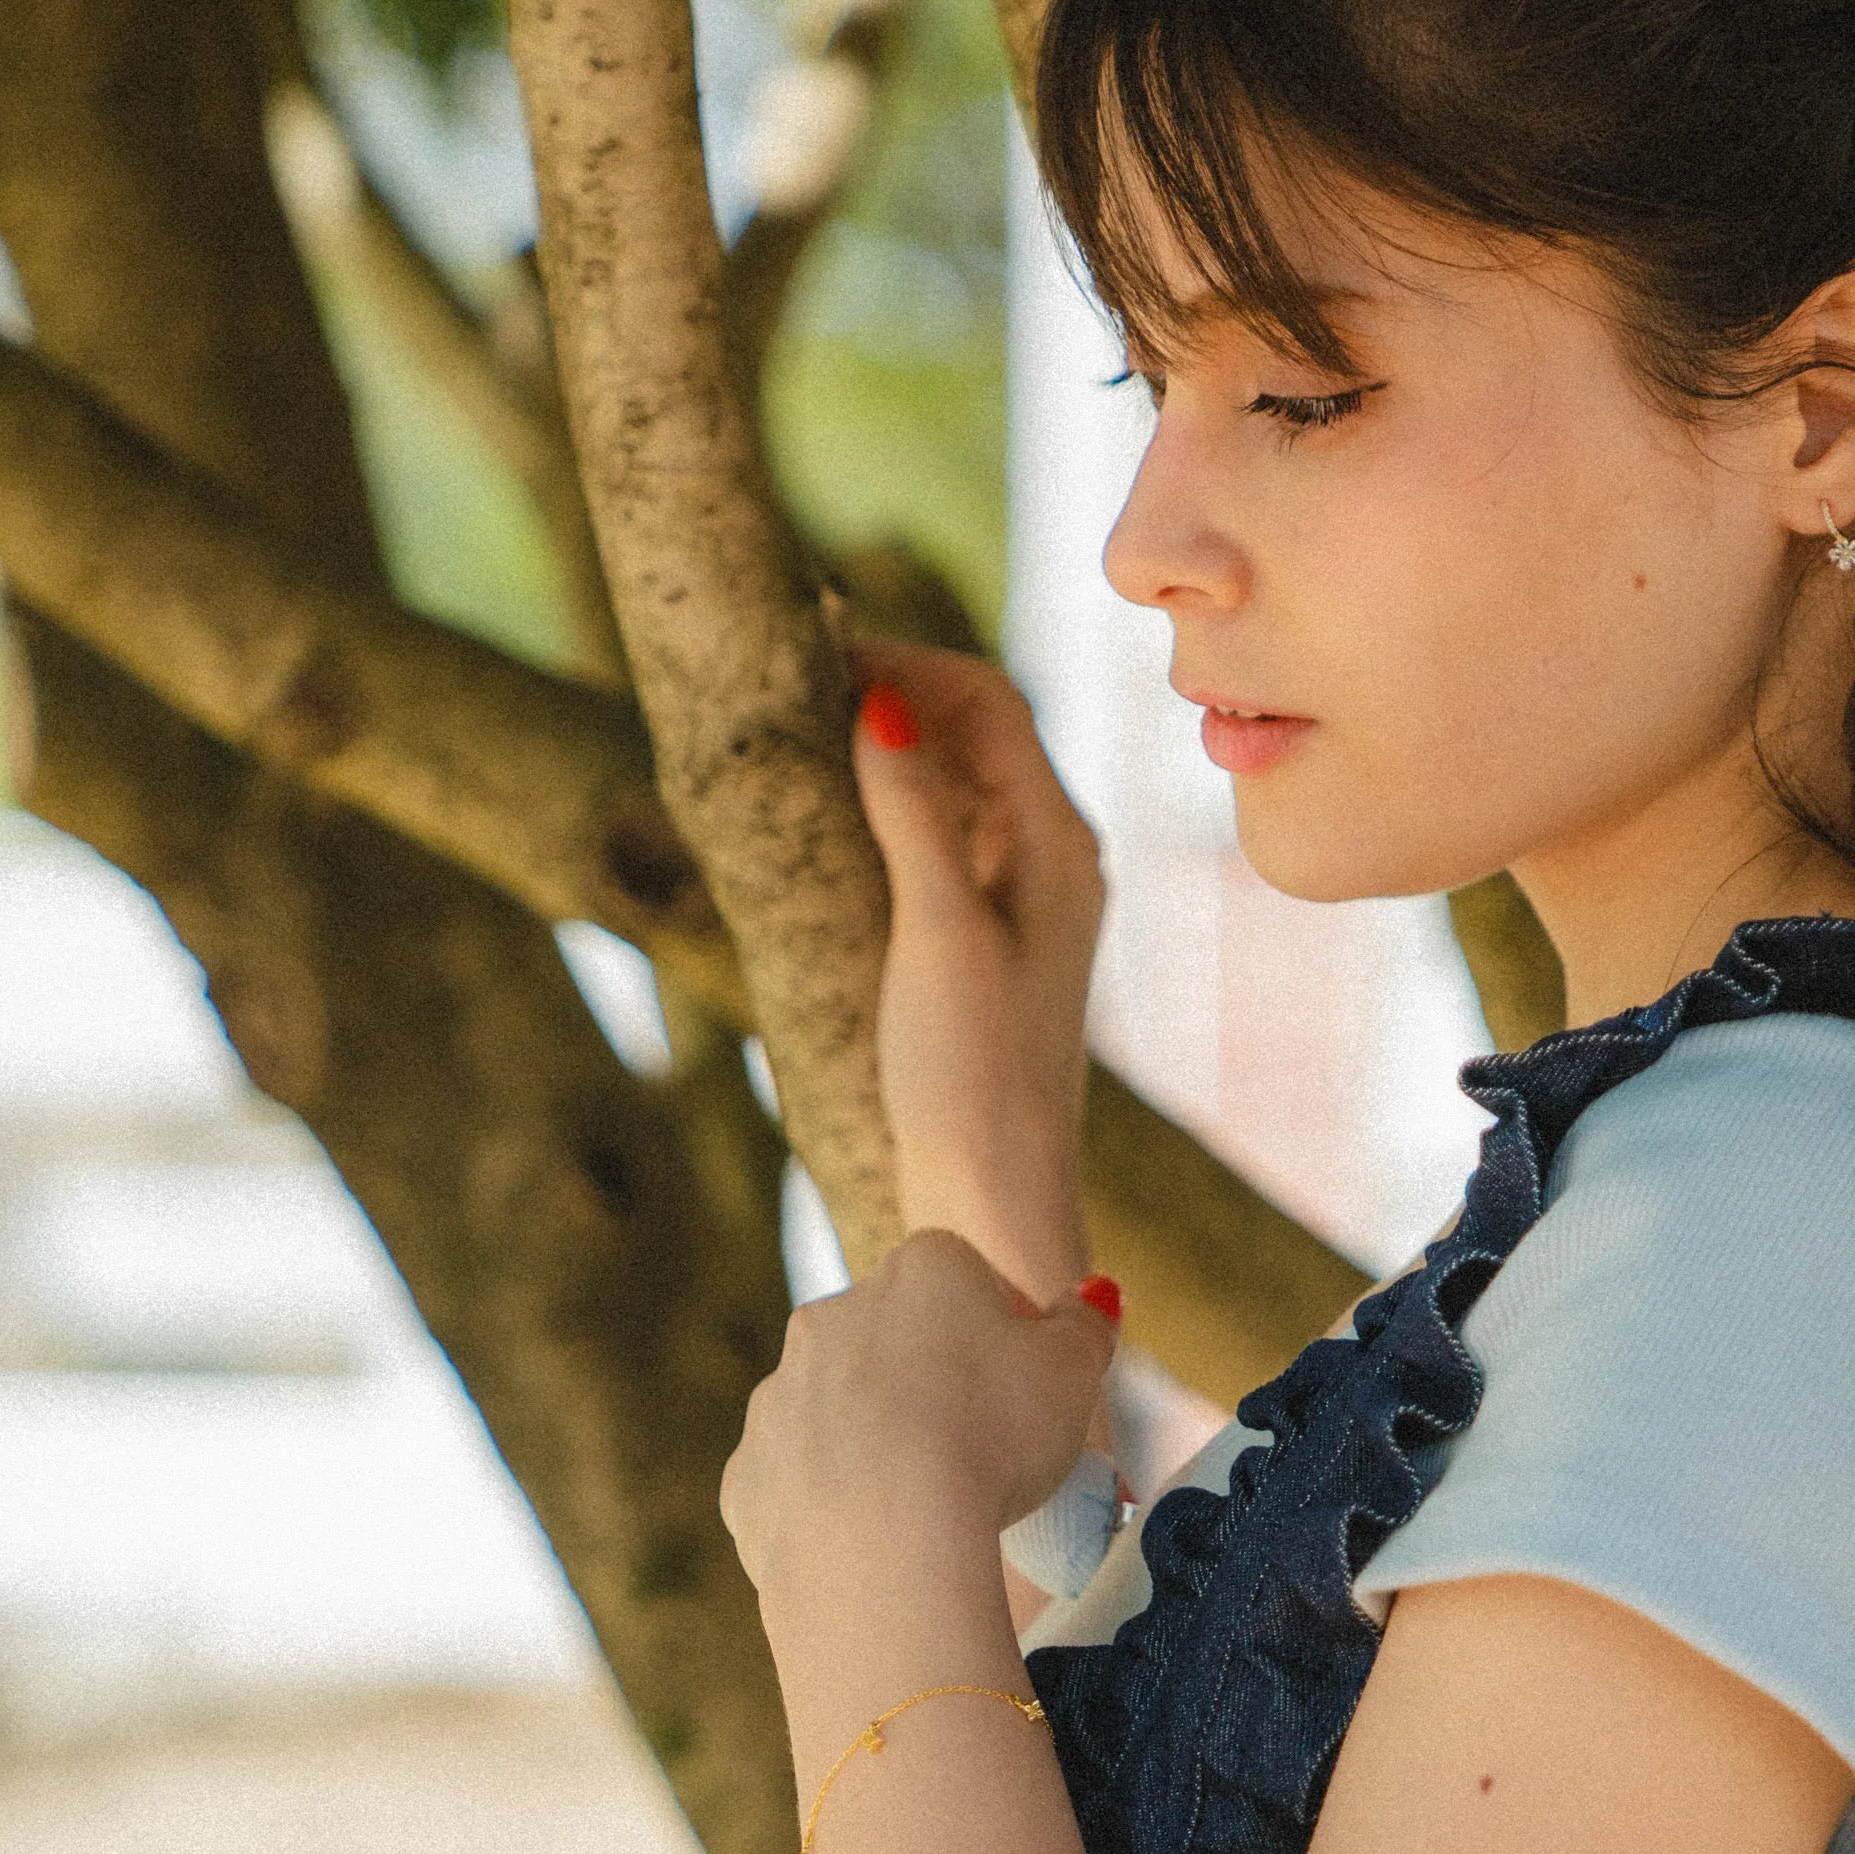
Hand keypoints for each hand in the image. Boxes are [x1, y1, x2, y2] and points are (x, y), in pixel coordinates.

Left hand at [720, 1228, 1115, 1619]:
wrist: (880, 1538)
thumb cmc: (990, 1438)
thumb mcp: (1077, 1372)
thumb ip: (1086, 1327)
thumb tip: (1093, 1299)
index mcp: (921, 1270)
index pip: (970, 1275)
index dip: (1009, 1331)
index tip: (1032, 1387)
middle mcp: (835, 1314)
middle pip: (900, 1340)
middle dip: (939, 1385)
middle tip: (990, 1452)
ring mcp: (782, 1393)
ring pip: (845, 1411)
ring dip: (883, 1444)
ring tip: (936, 1507)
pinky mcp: (751, 1471)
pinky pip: (804, 1482)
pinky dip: (838, 1506)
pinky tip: (883, 1541)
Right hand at [852, 643, 1104, 1295]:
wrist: (993, 1198)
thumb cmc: (970, 1076)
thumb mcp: (935, 933)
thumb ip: (914, 813)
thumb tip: (884, 703)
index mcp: (1060, 844)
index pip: (989, 700)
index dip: (905, 661)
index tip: (814, 655)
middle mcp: (1057, 859)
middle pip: (980, 728)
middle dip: (895, 691)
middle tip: (794, 681)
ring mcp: (1028, 899)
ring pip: (960, 779)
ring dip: (890, 744)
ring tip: (801, 733)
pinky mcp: (991, 941)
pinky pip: (947, 836)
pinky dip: (893, 805)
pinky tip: (833, 818)